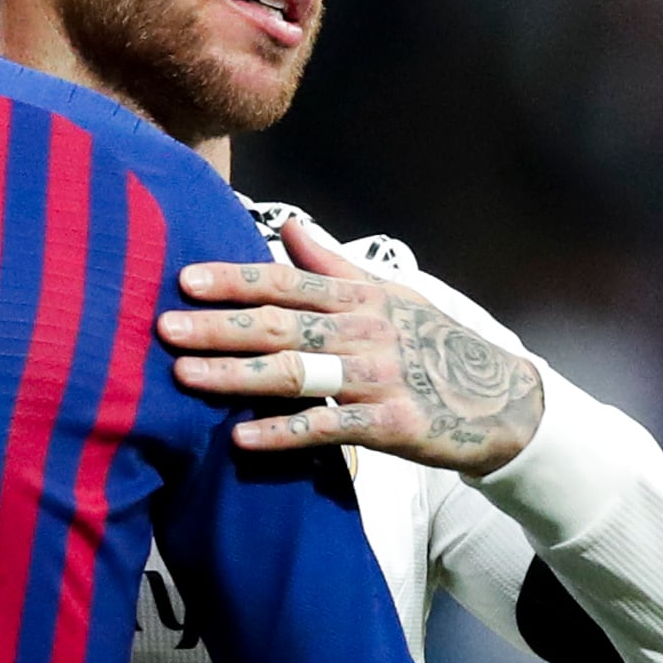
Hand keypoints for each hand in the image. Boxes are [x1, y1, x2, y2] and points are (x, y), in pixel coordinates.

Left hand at [160, 213, 546, 475]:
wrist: (499, 401)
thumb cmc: (430, 344)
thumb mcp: (388, 295)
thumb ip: (332, 265)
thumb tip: (286, 225)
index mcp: (359, 297)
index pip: (286, 282)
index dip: (234, 279)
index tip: (183, 279)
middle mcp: (365, 331)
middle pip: (281, 325)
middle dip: (220, 326)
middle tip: (164, 327)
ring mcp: (379, 378)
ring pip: (296, 373)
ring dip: (237, 375)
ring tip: (184, 377)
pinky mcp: (391, 425)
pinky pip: (328, 428)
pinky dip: (283, 432)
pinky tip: (239, 437)